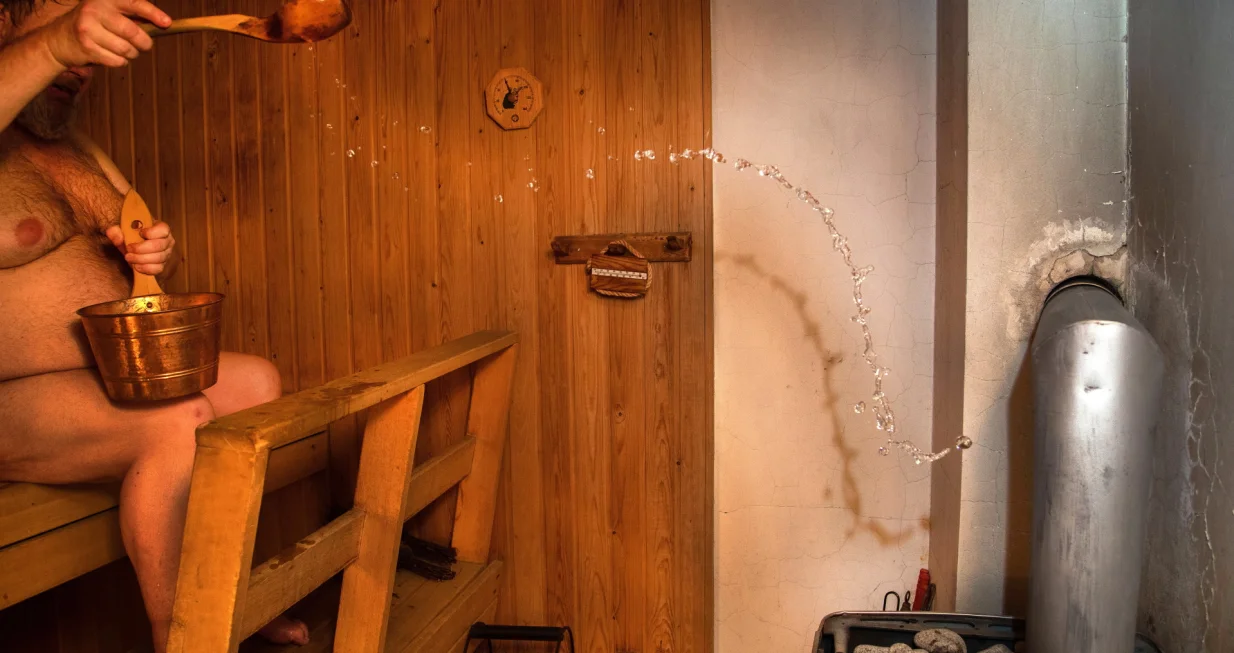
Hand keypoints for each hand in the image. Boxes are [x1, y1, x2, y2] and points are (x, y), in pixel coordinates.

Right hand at [41, 0, 171, 68]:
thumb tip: (162, 23)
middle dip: (144, 43)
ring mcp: (88, 29)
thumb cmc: (92, 25)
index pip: (134, 3)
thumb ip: (132, 16)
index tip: (167, 23)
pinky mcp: (86, 47)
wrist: (59, 40)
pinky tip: (112, 56)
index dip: (153, 14)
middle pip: (133, 31)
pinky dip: (120, 62)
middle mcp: (95, 10)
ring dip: (132, 54)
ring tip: (125, 50)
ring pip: (126, 49)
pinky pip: (117, 61)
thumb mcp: (108, 13)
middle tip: (145, 45)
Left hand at [106, 221, 174, 276]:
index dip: (152, 232)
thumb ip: (115, 230)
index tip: (140, 233)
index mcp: (160, 228)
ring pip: (158, 258)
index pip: (163, 230)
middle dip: (142, 249)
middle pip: (159, 246)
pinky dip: (146, 269)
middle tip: (128, 249)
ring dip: (141, 259)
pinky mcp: (161, 265)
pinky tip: (136, 266)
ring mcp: (166, 254)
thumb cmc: (129, 234)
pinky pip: (157, 269)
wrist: (131, 245)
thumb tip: (118, 239)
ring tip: (128, 258)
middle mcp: (167, 241)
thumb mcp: (120, 228)